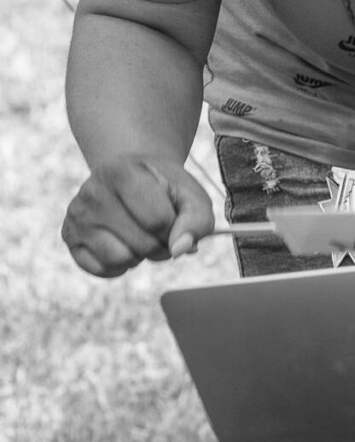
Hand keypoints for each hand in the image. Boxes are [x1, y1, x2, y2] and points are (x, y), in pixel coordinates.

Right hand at [61, 156, 213, 276]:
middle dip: (161, 244)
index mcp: (121, 171)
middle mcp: (91, 192)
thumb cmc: (165, 187)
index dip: (176, 229)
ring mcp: (76, 215)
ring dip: (141, 255)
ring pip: (120, 259)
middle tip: (161, 228)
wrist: (133, 175)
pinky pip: (102, 270)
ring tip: (141, 233)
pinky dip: (122, 265)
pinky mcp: (69, 237)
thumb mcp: (190, 193)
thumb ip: (197, 219)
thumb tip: (180, 250)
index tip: (176, 218)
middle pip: (141, 244)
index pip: (158, 220)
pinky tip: (124, 243)